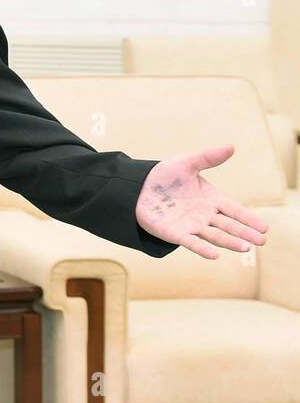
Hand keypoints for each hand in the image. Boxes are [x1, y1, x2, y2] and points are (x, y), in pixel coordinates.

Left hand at [136, 145, 268, 259]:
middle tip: (261, 241)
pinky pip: (191, 242)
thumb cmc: (164, 176)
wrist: (137, 186)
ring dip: (230, 242)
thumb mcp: (187, 163)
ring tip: (245, 248)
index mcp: (211, 199)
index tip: (264, 227)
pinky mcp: (175, 233)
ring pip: (214, 236)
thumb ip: (208, 158)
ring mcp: (190, 225)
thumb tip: (231, 147)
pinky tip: (215, 255)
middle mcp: (204, 215)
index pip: (234, 210)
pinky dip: (203, 249)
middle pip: (228, 225)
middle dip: (244, 233)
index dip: (248, 218)